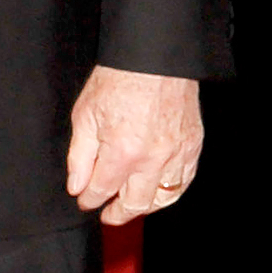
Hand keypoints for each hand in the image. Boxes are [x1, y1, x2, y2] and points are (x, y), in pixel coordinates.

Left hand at [65, 64, 202, 223]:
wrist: (153, 58)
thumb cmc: (118, 80)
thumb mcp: (85, 114)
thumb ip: (80, 156)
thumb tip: (77, 186)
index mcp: (123, 152)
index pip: (103, 190)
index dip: (90, 199)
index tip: (84, 201)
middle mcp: (153, 159)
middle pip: (136, 203)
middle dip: (118, 213)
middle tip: (108, 214)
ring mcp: (177, 154)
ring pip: (164, 198)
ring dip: (145, 206)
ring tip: (131, 206)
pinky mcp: (193, 146)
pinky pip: (184, 181)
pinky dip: (171, 191)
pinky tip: (158, 191)